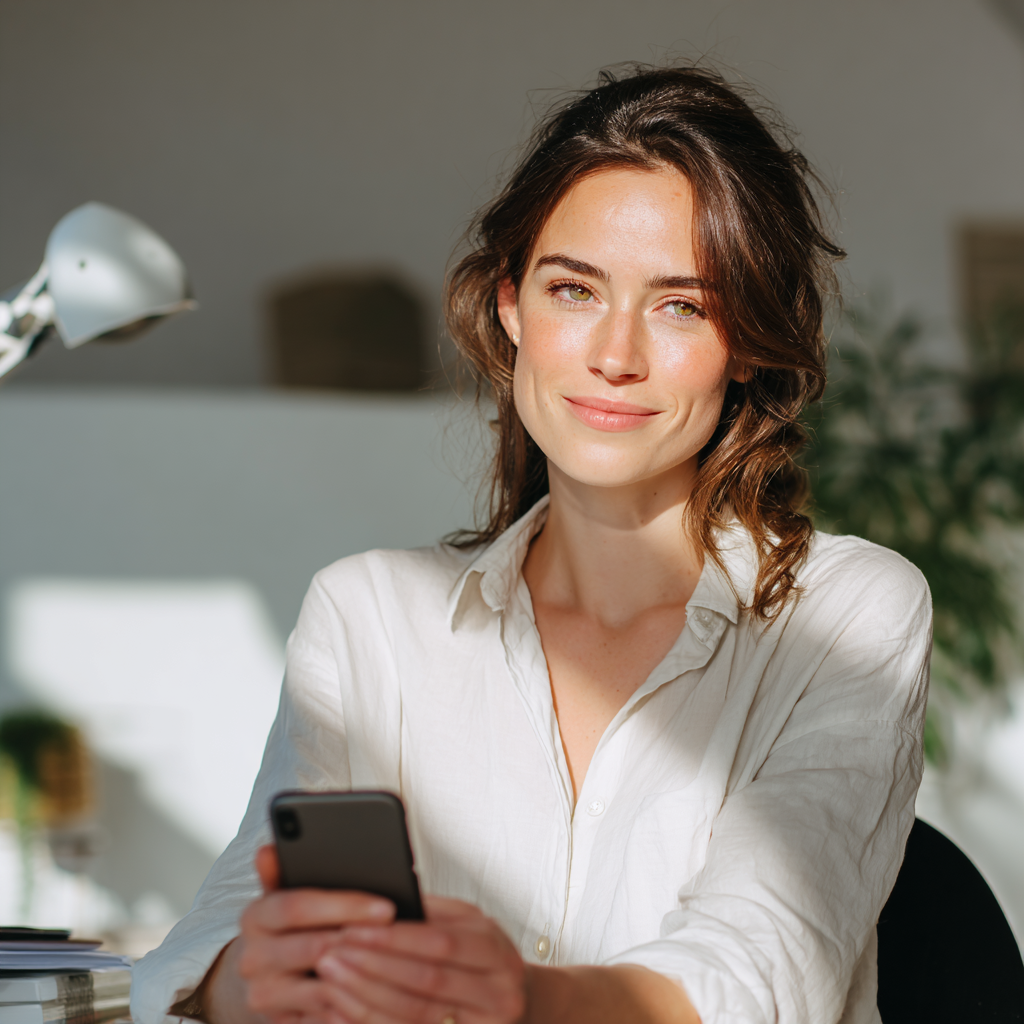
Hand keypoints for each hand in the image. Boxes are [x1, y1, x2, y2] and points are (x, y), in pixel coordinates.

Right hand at [235, 845, 397, 1023]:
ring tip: (399, 966)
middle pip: (313, 947)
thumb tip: (267, 848)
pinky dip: (352, 1009)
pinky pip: (321, 1019)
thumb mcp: (288, 891)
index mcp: (255, 915)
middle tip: (401, 936)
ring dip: (362, 977)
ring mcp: (262, 994)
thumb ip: (286, 869)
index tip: (387, 906)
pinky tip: (382, 998)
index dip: (345, 905)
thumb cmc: (292, 923)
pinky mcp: (278, 1023)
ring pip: (321, 987)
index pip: (299, 905)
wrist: (268, 974)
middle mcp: (251, 957)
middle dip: (362, 940)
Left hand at [315, 897, 526, 1023]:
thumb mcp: (467, 927)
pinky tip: (348, 1010)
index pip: (438, 939)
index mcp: (493, 943)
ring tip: (333, 977)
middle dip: (375, 963)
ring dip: (369, 994)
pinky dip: (378, 1021)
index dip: (393, 936)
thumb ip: (432, 915)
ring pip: (419, 1010)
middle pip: (428, 976)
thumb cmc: (482, 958)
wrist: (520, 1002)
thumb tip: (381, 900)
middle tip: (333, 951)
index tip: (352, 926)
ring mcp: (489, 1019)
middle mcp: (498, 984)